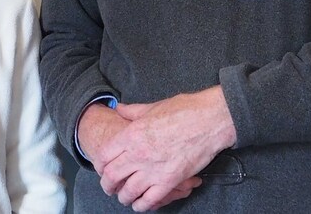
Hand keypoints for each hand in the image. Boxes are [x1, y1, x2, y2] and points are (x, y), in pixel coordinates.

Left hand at [96, 87, 235, 210]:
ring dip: (123, 196)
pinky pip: (149, 200)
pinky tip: (140, 203)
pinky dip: (142, 205)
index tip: (102, 167)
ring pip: (128, 191)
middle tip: (109, 186)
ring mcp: (153, 170)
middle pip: (111, 176)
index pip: (104, 155)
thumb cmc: (183, 110)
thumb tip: (118, 108)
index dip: (100, 164)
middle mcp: (138, 154)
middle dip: (107, 184)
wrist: (209, 120)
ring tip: (124, 196)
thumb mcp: (152, 107)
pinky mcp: (169, 181)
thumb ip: (132, 111)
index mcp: (131, 134)